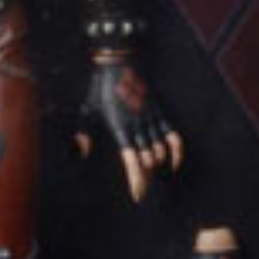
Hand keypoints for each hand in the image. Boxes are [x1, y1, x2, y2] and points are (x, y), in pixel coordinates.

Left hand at [73, 58, 182, 201]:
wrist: (118, 62)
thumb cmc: (99, 88)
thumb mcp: (87, 110)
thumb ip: (83, 133)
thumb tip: (82, 152)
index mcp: (120, 128)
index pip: (132, 161)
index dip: (137, 180)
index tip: (138, 196)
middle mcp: (138, 126)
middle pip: (147, 160)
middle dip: (145, 176)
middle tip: (141, 187)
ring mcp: (150, 119)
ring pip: (159, 150)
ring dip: (155, 164)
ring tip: (149, 172)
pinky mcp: (158, 112)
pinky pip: (172, 135)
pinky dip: (175, 151)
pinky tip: (173, 163)